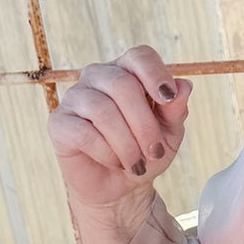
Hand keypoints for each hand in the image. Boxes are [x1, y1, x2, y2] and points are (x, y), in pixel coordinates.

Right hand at [47, 44, 192, 223]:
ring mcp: (75, 97)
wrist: (120, 188)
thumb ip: (175, 110)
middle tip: (155, 152)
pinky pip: (84, 132)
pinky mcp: (59, 123)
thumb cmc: (145, 154)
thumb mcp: (169, 134)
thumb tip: (184, 86)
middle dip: (144, 125)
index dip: (155, 74)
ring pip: (103, 110)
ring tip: (136, 164)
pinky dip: (107, 153)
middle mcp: (98, 77)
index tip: (168, 99)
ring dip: (127, 144)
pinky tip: (115, 163)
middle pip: (123, 85)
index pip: (140, 56)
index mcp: (127, 72)